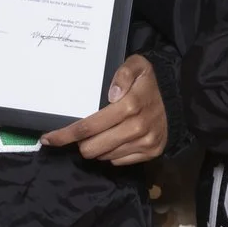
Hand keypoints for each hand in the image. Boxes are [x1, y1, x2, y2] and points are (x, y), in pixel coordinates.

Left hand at [42, 56, 168, 164]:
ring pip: (104, 157)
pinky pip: (119, 162)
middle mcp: (136, 127)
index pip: (88, 127)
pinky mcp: (150, 153)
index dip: (65, 135)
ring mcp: (144, 143)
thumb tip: (111, 94)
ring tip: (102, 134)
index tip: (48, 139)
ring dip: (97, 148)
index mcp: (129, 106)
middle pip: (92, 148)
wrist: (179, 98)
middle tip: (82, 134)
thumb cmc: (149, 81)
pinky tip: (116, 139)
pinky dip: (112, 153)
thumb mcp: (137, 65)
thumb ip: (123, 73)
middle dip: (81, 143)